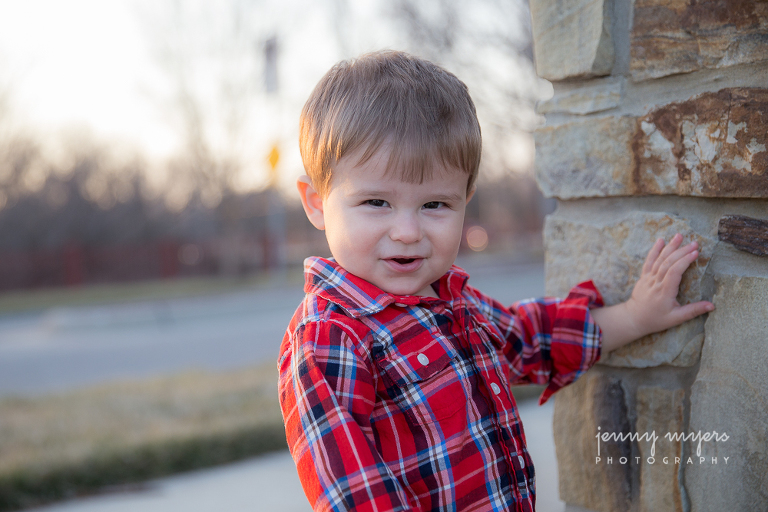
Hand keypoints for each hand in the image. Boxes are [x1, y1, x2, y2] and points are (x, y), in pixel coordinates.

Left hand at [590, 233, 714, 352]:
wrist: (634, 318)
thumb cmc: (656, 319)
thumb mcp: (676, 318)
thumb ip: (693, 311)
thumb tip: (712, 306)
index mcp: (664, 292)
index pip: (674, 272)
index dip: (684, 261)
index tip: (695, 253)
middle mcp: (655, 282)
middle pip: (668, 263)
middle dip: (681, 251)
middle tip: (694, 242)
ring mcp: (648, 278)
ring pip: (659, 259)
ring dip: (670, 247)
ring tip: (679, 235)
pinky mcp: (644, 276)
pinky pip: (649, 261)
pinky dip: (654, 250)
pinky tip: (660, 240)